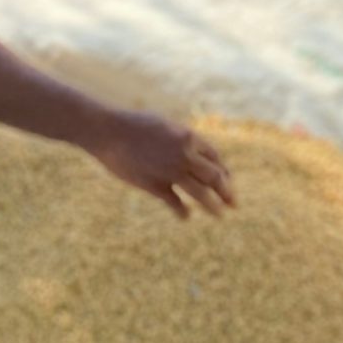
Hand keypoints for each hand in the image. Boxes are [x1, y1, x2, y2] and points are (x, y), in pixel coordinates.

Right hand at [78, 109, 236, 218]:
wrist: (109, 131)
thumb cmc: (134, 125)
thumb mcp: (165, 126)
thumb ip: (180, 140)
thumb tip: (193, 153)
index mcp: (188, 137)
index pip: (215, 157)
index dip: (223, 171)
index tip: (227, 181)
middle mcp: (184, 155)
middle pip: (214, 177)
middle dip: (226, 191)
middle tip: (233, 203)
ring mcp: (170, 171)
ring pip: (201, 194)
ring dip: (214, 206)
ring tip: (221, 215)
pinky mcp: (155, 185)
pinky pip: (175, 203)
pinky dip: (183, 212)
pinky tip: (186, 216)